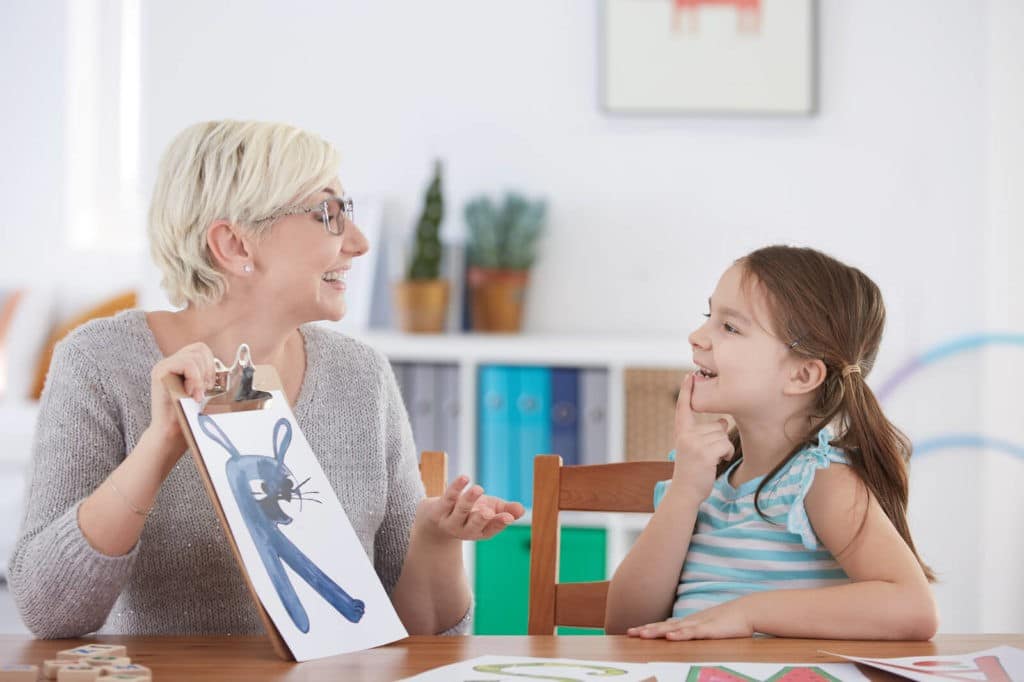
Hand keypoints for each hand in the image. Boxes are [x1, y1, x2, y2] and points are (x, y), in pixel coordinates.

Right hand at [146, 342, 217, 462]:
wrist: (171, 434)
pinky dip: (195, 379)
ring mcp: (163, 366)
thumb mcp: (204, 391)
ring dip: (201, 377)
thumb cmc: (190, 416)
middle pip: (200, 348)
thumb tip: (241, 362)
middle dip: (209, 370)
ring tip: (196, 395)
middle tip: (203, 391)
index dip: (211, 365)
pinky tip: (191, 394)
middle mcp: (170, 363)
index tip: (210, 386)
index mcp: (180, 365)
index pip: (202, 350)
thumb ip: (210, 377)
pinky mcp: (160, 371)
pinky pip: (187, 363)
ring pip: (195, 356)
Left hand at [418, 476, 525, 541]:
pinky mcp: (439, 508)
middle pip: (473, 525)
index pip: (491, 529)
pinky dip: (456, 487)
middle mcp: (464, 529)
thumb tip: (522, 509)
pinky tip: (464, 478)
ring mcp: (450, 520)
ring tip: (478, 489)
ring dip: (469, 499)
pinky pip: (448, 497)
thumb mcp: (491, 510)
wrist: (436, 518)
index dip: (499, 523)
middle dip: (480, 518)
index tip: (508, 517)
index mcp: (480, 531)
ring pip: (460, 510)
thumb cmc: (470, 512)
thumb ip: (507, 510)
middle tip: (487, 512)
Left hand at [626, 599, 753, 639]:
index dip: (648, 628)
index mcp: (689, 622)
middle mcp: (690, 622)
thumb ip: (690, 629)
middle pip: (663, 626)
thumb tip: (674, 630)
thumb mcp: (706, 626)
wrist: (747, 610)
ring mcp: (699, 624)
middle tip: (629, 633)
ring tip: (642, 634)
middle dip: (646, 630)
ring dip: (657, 631)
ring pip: (673, 629)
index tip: (632, 631)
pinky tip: (669, 636)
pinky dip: (680, 634)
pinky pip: (692, 633)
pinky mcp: (709, 629)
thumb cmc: (728, 620)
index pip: (664, 626)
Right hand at [670, 373, 734, 501]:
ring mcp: (693, 444)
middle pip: (716, 426)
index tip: (689, 376)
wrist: (685, 492)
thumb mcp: (695, 449)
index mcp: (681, 433)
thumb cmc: (693, 471)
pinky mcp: (704, 453)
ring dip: (724, 449)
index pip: (683, 408)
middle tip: (708, 456)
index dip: (687, 392)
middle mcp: (685, 435)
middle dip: (719, 440)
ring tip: (712, 460)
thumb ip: (706, 434)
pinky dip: (726, 454)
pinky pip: (725, 445)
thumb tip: (723, 421)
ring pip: (722, 435)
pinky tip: (716, 463)